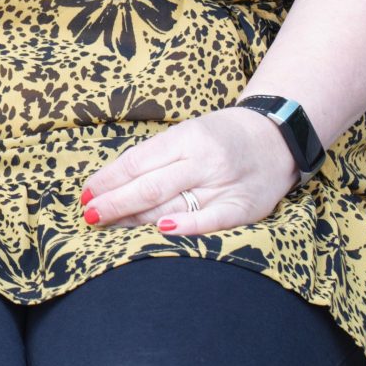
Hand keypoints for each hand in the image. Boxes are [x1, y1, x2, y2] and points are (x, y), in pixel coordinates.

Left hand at [80, 107, 298, 233]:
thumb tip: (109, 184)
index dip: (108, 180)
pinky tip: (161, 231)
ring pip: (172, 207)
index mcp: (188, 137)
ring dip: (136, 220)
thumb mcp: (188, 134)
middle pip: (149, 187)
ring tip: (110, 226)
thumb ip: (155, 158)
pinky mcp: (244, 207)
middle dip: (114, 203)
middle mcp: (205, 160)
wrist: (278, 138)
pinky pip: (211, 221)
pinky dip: (186, 228)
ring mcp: (225, 184)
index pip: (138, 162)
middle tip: (89, 215)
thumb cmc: (222, 138)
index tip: (86, 194)